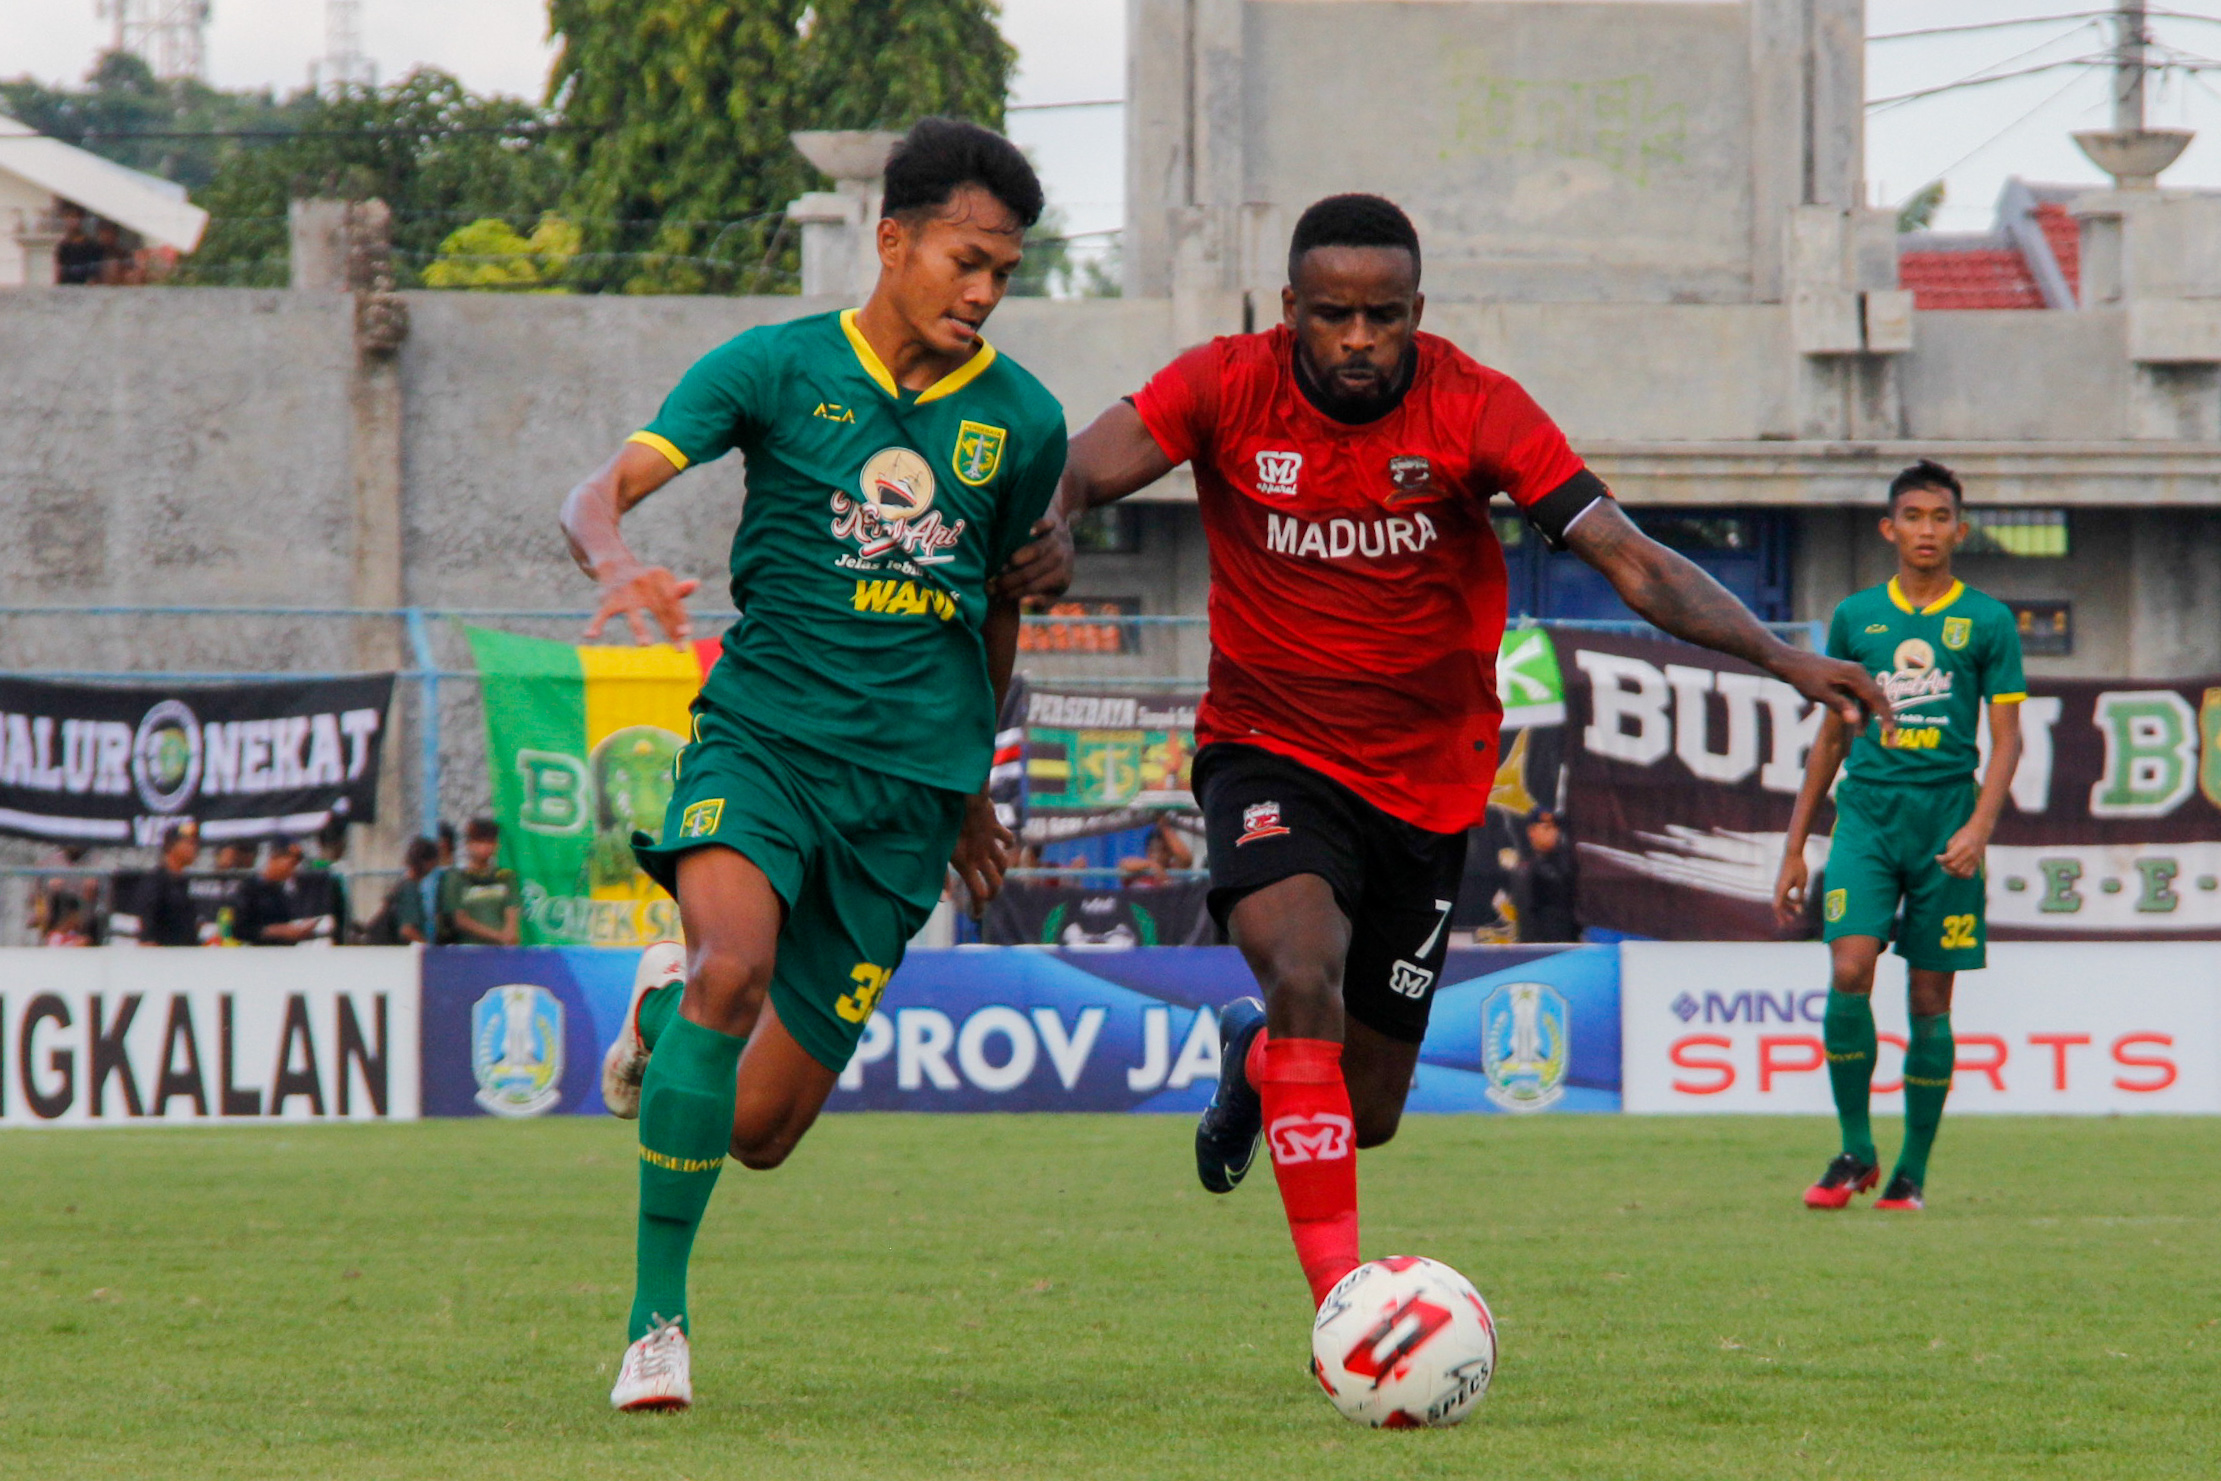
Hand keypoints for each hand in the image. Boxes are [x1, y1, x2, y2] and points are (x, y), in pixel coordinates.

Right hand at [585, 559, 699, 645]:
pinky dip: (595, 624)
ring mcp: (625, 592)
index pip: (673, 601)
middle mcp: (644, 583)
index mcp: (661, 577)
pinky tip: (590, 636)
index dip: (680, 618)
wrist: (613, 561)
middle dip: (670, 630)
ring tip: (646, 645)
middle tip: (680, 649)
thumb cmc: (645, 579)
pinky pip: (602, 614)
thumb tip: (696, 584)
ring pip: (634, 614)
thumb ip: (678, 590)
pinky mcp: (608, 599)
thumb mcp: (662, 581)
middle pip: (660, 610)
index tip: (687, 634)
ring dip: (640, 629)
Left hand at [949, 792, 1015, 908]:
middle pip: (995, 884)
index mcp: (966, 865)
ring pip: (1004, 864)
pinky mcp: (995, 828)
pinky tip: (1003, 846)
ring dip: (1001, 873)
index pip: (978, 895)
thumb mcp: (939, 852)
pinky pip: (1007, 840)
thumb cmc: (943, 823)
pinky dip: (1006, 845)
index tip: (976, 916)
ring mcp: (991, 843)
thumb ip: (942, 878)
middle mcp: (982, 857)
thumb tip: (944, 901)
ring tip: (996, 876)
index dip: (979, 908)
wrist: (962, 796)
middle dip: (993, 894)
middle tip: (987, 898)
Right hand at [987, 508, 1074, 601]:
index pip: (1033, 588)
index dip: (1014, 593)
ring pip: (1037, 551)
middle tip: (990, 584)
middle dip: (1009, 580)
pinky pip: (1045, 526)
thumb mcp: (1053, 589)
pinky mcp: (1053, 525)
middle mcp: (1060, 561)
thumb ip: (1041, 602)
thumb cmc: (1052, 569)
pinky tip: (1027, 533)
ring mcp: (1056, 542)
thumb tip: (1026, 603)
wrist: (1064, 537)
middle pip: (1031, 572)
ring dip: (1019, 558)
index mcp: (1061, 579)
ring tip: (1001, 566)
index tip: (998, 596)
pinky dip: (1037, 528)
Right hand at [1773, 850, 1808, 926]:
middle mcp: (1777, 888)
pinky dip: (1789, 900)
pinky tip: (1798, 901)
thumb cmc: (1798, 866)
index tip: (1785, 925)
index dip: (1781, 916)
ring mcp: (1778, 885)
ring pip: (1781, 900)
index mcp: (1781, 889)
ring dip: (1788, 907)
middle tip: (1789, 924)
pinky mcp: (1781, 882)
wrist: (1792, 853)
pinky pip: (1783, 895)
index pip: (1778, 906)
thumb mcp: (1802, 882)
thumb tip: (1799, 907)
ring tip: (1798, 912)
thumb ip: (1800, 895)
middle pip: (1778, 905)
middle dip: (1783, 915)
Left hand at [1774, 649, 1893, 737]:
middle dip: (1884, 716)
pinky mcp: (1849, 677)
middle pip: (1878, 696)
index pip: (1876, 697)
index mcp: (1855, 675)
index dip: (1886, 715)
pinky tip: (1858, 721)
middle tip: (1889, 735)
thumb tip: (1856, 720)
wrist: (1792, 662)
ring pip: (1870, 696)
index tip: (1890, 731)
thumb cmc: (1803, 678)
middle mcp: (1859, 672)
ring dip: (1870, 714)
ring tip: (1863, 733)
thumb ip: (1839, 705)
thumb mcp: (1820, 694)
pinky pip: (1862, 694)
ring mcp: (1854, 673)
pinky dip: (1862, 707)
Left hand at [1936, 822, 1988, 878]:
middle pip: (1954, 867)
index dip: (1940, 860)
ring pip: (1961, 873)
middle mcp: (1970, 854)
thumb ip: (1949, 851)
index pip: (1949, 857)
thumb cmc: (1964, 834)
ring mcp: (1974, 859)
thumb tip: (1944, 862)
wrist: (1980, 831)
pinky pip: (1969, 874)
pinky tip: (1955, 871)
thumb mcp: (1954, 839)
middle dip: (1945, 867)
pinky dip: (1960, 875)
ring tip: (1948, 868)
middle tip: (1942, 864)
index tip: (1936, 857)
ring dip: (1952, 873)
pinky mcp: (1977, 863)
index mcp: (1962, 846)